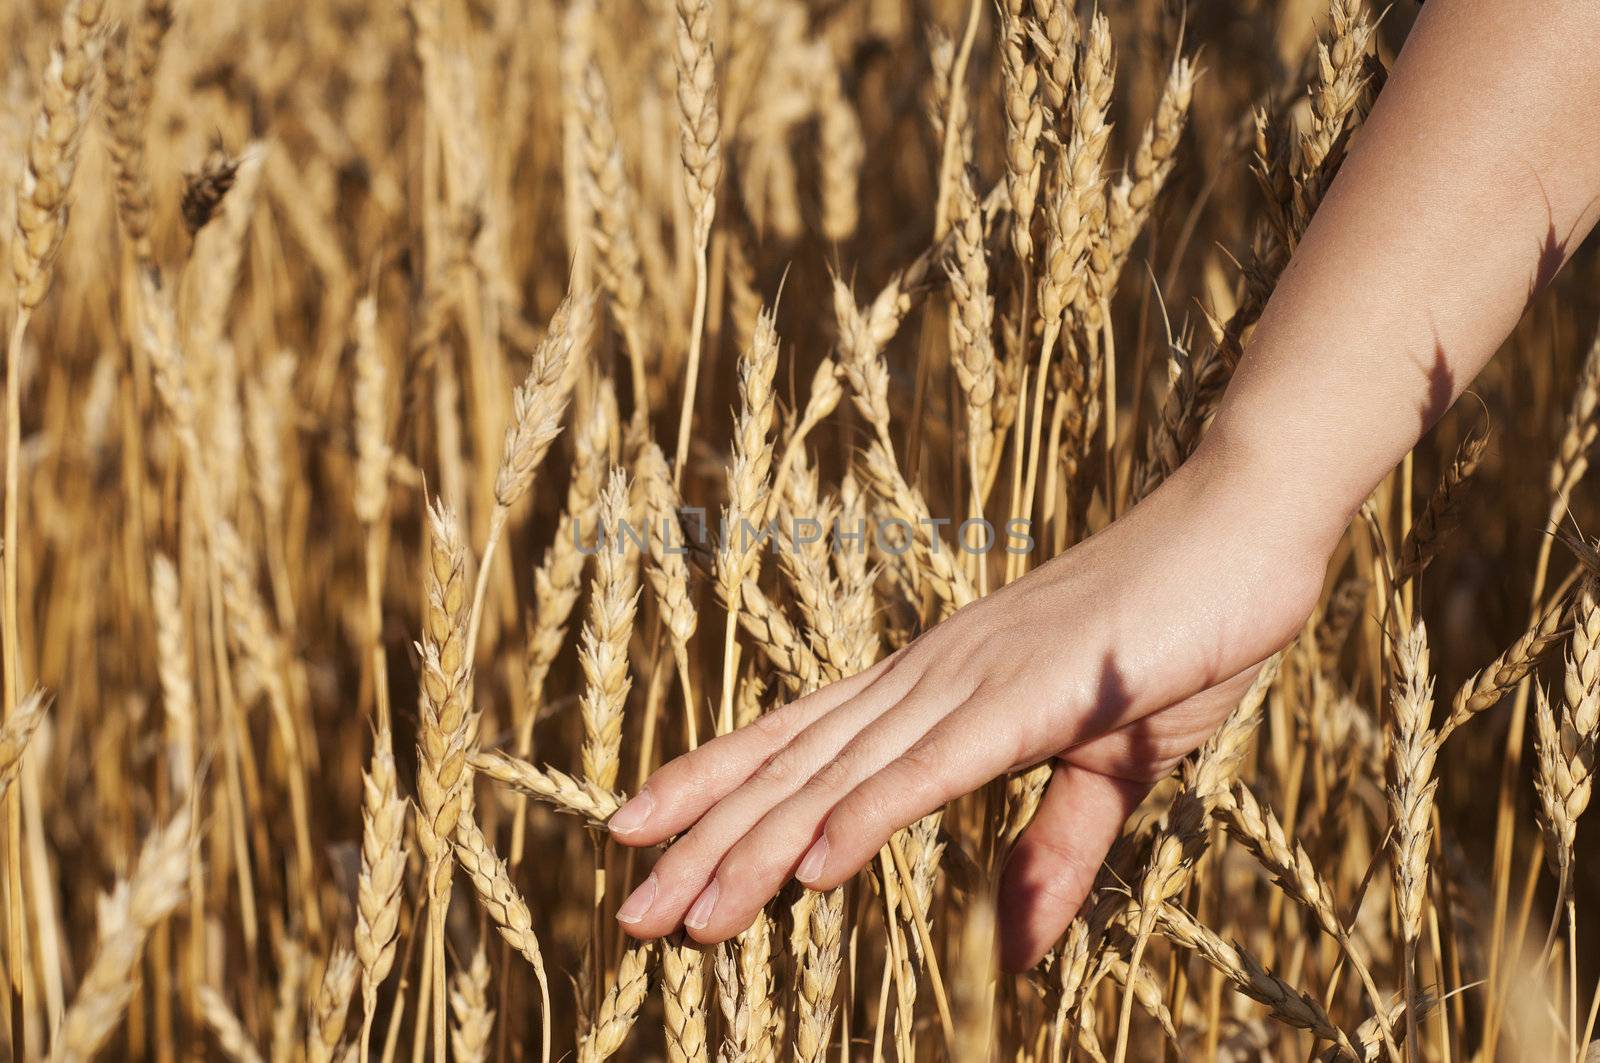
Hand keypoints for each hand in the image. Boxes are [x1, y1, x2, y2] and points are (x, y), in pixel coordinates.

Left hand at [606, 443, 1333, 969]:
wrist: (1242, 529)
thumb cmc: (1178, 636)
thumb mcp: (1112, 766)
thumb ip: (1054, 850)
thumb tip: (1013, 951)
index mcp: (938, 685)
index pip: (802, 742)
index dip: (714, 787)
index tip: (636, 832)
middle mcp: (931, 678)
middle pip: (796, 768)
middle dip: (706, 840)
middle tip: (627, 910)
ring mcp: (974, 680)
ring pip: (843, 777)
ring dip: (758, 848)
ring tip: (680, 913)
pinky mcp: (1035, 693)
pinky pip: (935, 767)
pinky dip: (866, 815)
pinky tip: (808, 867)